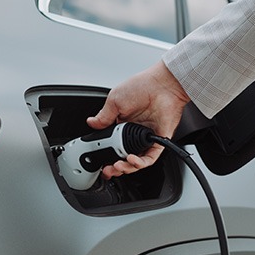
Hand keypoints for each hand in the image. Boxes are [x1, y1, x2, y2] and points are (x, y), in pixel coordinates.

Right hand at [87, 61, 189, 177]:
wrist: (163, 85)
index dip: (107, 155)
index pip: (114, 145)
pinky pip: (150, 158)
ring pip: (137, 161)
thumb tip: (91, 123)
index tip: (100, 161)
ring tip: (118, 166)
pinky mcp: (159, 141)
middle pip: (124, 156)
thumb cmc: (143, 86)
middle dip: (116, 166)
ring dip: (127, 167)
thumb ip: (104, 116)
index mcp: (124, 124)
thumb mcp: (115, 100)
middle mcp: (135, 133)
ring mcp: (147, 138)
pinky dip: (140, 162)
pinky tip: (132, 159)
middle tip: (108, 169)